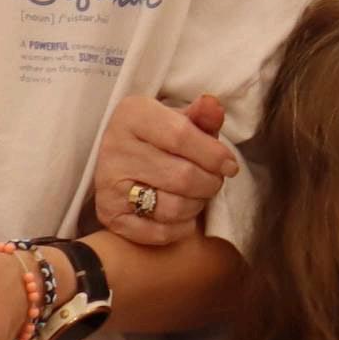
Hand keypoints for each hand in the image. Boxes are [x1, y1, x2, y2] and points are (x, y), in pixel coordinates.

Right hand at [90, 94, 234, 249]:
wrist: (124, 162)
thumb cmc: (161, 138)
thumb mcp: (180, 119)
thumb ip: (202, 115)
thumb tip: (214, 107)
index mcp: (132, 115)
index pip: (181, 136)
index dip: (214, 155)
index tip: (230, 165)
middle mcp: (115, 147)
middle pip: (182, 176)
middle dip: (210, 183)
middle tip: (213, 181)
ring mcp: (108, 183)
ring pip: (173, 207)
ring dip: (196, 206)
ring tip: (197, 195)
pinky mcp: (109, 215)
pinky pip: (158, 232)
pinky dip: (181, 228)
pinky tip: (183, 214)